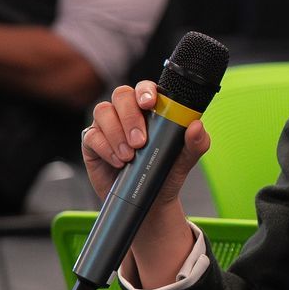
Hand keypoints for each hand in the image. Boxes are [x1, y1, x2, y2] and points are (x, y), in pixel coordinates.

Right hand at [83, 79, 209, 205]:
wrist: (149, 201)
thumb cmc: (165, 174)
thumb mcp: (185, 160)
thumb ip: (196, 143)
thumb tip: (197, 126)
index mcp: (151, 110)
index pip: (145, 88)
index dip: (145, 91)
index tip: (149, 104)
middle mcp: (127, 113)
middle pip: (121, 95)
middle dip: (130, 117)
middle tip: (140, 142)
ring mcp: (108, 126)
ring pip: (103, 111)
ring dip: (116, 133)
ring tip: (130, 156)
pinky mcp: (93, 142)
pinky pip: (92, 135)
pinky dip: (105, 147)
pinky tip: (118, 161)